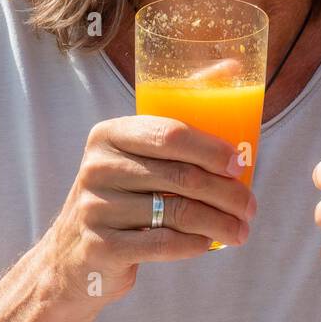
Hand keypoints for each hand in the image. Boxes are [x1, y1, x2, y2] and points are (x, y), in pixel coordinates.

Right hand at [40, 115, 256, 304]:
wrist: (70, 256)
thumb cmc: (123, 194)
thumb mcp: (137, 153)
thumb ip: (180, 118)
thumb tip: (234, 65)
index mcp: (110, 134)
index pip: (170, 135)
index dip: (211, 150)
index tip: (241, 165)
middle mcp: (97, 167)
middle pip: (181, 177)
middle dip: (226, 193)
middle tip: (250, 207)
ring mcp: (95, 209)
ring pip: (177, 213)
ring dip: (219, 223)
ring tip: (241, 230)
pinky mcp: (100, 247)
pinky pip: (163, 243)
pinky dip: (194, 244)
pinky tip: (208, 244)